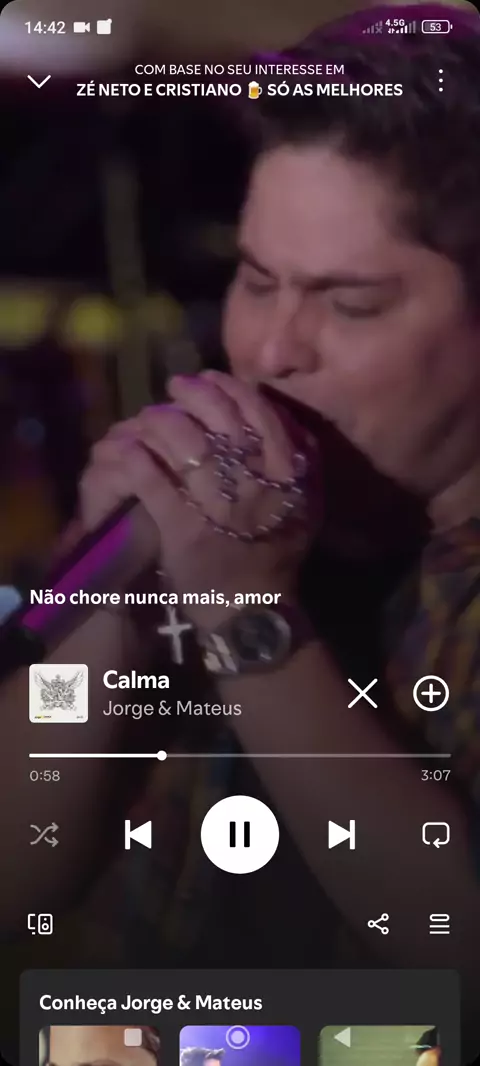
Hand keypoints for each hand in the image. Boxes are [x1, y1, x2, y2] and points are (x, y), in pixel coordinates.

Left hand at [78, 371, 320, 624]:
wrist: (253, 613)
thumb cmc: (275, 556)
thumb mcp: (306, 508)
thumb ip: (305, 464)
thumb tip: (289, 417)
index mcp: (291, 479)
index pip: (264, 416)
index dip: (232, 391)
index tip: (209, 378)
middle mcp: (260, 489)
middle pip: (223, 424)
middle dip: (194, 398)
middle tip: (173, 388)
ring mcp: (222, 511)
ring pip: (189, 449)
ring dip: (162, 424)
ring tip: (146, 418)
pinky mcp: (186, 533)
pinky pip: (157, 487)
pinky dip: (139, 463)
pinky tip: (127, 450)